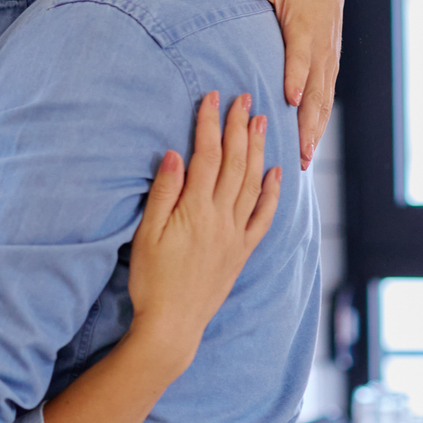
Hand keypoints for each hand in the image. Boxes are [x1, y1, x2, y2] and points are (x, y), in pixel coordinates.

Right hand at [124, 92, 280, 374]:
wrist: (173, 324)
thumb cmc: (151, 280)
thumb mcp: (146, 234)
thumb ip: (163, 193)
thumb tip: (176, 154)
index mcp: (195, 210)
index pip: (206, 156)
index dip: (209, 124)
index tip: (212, 98)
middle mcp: (221, 218)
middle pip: (234, 163)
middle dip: (239, 127)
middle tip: (244, 99)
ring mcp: (235, 235)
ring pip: (253, 183)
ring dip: (258, 150)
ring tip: (262, 123)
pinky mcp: (242, 251)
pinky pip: (263, 217)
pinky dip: (272, 193)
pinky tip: (276, 173)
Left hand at [243, 0, 342, 169]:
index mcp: (304, 31)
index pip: (299, 57)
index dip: (296, 77)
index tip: (290, 99)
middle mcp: (319, 52)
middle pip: (315, 91)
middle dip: (307, 122)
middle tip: (299, 149)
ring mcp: (326, 64)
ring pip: (322, 103)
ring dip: (314, 132)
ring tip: (304, 159)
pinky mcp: (328, 71)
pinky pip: (324, 102)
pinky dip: (318, 126)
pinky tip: (308, 149)